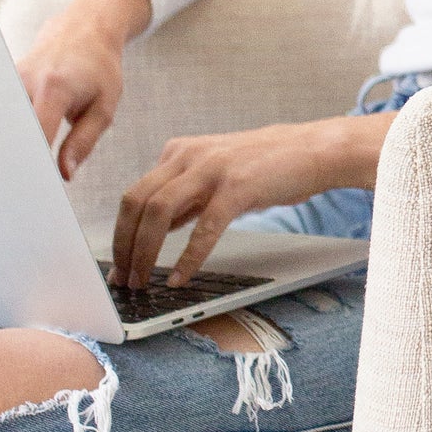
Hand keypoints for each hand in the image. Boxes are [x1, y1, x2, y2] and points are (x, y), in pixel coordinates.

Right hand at [16, 0, 151, 176]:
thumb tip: (64, 174)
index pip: (36, 134)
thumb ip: (83, 142)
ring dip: (1, 144)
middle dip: (8, 158)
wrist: (85, 28)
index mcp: (54, 88)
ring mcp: (9, 77)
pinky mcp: (3, 79)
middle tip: (9, 188)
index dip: (32, 163)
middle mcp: (25, 81)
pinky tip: (0, 148)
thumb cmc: (100, 69)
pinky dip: (1, 129)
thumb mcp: (104, 107)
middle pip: (8, 129)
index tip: (32, 186)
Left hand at [111, 113, 392, 287]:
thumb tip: (154, 230)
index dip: (119, 233)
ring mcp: (212, 170)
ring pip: (158, 212)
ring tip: (144, 281)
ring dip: (145, 252)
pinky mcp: (237, 187)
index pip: (134, 194)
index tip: (118, 264)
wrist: (313, 150)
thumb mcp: (215, 176)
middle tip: (124, 279)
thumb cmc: (267, 166)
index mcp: (178, 152)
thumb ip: (185, 198)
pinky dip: (188, 257)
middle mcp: (188, 156)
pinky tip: (182, 277)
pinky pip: (203, 227)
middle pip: (136, 202)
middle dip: (124, 246)